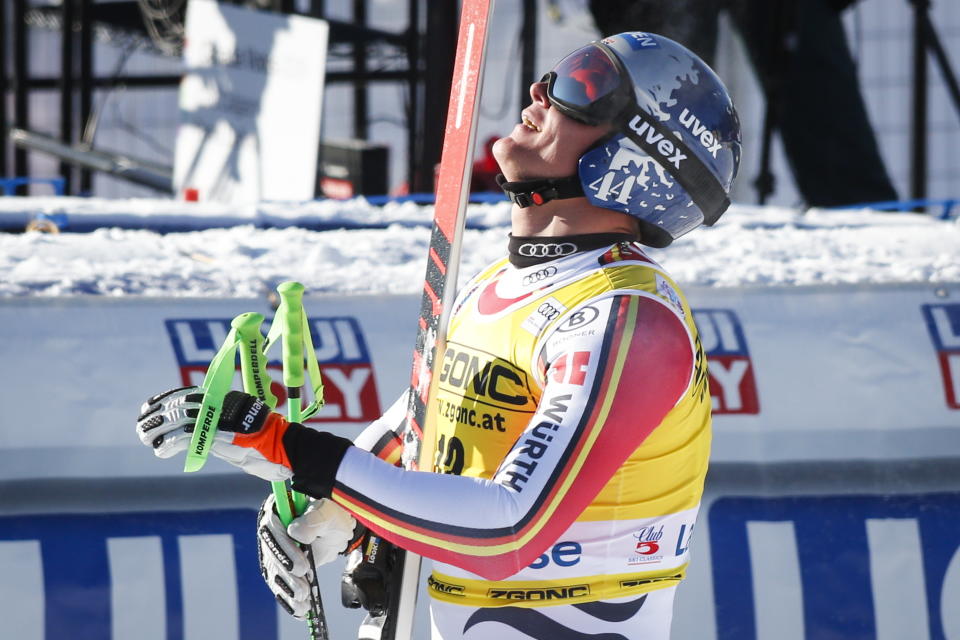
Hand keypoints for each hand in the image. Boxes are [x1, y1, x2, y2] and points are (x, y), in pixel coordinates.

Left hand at [136, 387, 292, 480]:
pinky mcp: (219, 436)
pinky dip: (170, 443)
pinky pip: (187, 436)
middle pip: (180, 404)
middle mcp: (221, 406)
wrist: (289, 448)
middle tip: (141, 425)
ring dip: (158, 429)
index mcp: (225, 401)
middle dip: (158, 415)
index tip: (150, 405)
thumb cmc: (271, 445)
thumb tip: (206, 438)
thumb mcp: (243, 434)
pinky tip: (159, 451)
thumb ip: (223, 432)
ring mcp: (220, 420)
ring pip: (180, 418)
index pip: (189, 394)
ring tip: (145, 438)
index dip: (167, 399)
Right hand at [257, 493, 358, 617]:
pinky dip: (287, 599)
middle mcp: (270, 531)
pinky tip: (298, 610)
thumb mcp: (328, 513)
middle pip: (270, 555)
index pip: (271, 529)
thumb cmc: (331, 517)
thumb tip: (294, 531)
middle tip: (303, 588)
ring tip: (304, 600)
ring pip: (273, 573)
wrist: (335, 531)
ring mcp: (273, 550)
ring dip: (287, 590)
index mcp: (277, 511)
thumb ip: (314, 518)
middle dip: (286, 575)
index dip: (282, 549)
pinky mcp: (278, 567)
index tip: (300, 566)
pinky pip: (278, 584)